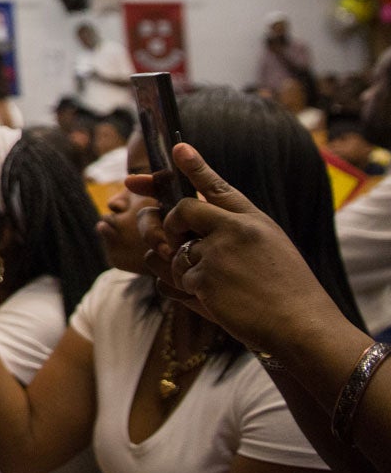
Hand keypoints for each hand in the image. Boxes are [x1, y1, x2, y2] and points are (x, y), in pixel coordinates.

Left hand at [149, 142, 335, 351]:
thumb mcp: (272, 246)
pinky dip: (189, 291)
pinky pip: (176, 280)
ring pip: (176, 250)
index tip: (178, 148)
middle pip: (183, 209)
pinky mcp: (204, 279)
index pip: (216, 186)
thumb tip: (198, 220)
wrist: (302, 325)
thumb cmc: (289, 290)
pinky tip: (216, 301)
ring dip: (185, 268)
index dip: (194, 166)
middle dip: (170, 221)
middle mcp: (233, 230)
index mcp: (253, 220)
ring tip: (219, 285)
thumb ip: (238, 229)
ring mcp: (217, 253)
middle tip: (172, 235)